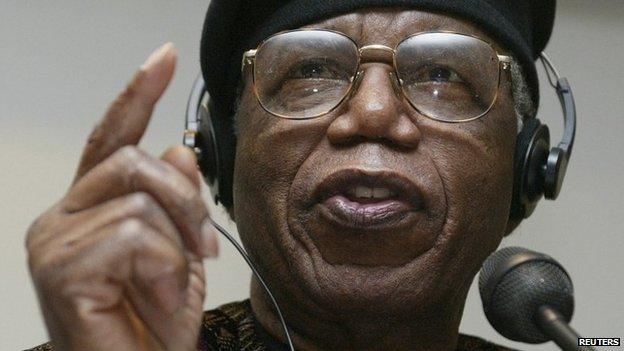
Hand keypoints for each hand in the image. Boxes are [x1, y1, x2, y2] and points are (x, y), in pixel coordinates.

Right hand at [26, 43, 217, 350]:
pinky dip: (163, 269)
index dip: (137, 95)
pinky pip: (135, 236)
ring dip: (176, 249)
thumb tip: (179, 151)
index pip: (110, 139)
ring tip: (167, 286)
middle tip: (203, 248)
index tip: (165, 58)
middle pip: (135, 162)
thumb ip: (177, 200)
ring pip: (141, 202)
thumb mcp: (181, 252)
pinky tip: (152, 297)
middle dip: (186, 203)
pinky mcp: (60, 266)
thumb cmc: (154, 321)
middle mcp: (62, 216)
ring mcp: (54, 240)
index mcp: (89, 207)